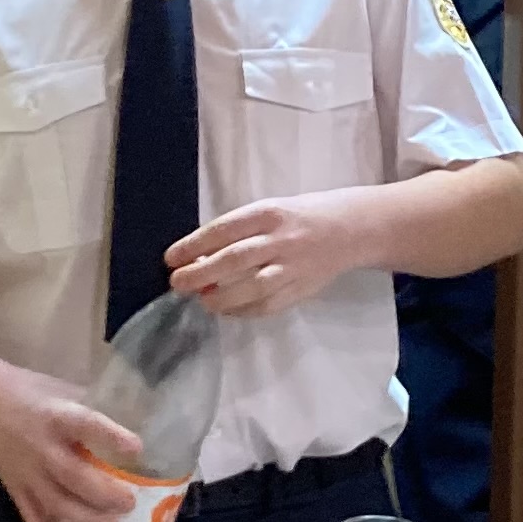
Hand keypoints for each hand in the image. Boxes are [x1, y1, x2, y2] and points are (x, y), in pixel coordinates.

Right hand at [0, 366, 140, 521]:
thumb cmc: (26, 390)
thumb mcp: (60, 388)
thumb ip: (89, 407)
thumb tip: (129, 421)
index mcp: (56, 415)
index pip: (86, 425)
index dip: (111, 437)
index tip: (137, 449)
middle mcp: (41, 446)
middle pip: (73, 476)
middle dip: (104, 494)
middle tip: (129, 503)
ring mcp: (26, 471)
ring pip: (56, 503)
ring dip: (85, 519)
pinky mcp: (15, 488)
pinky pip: (33, 516)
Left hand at [168, 193, 366, 316]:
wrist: (351, 228)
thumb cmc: (301, 216)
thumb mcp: (272, 211)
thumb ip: (241, 231)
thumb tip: (199, 256)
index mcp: (270, 212)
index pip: (225, 229)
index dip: (194, 244)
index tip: (171, 257)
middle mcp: (281, 239)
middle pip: (235, 259)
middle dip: (200, 273)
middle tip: (177, 282)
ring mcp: (293, 266)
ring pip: (251, 286)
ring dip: (220, 297)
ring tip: (201, 299)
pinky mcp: (302, 289)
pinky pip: (268, 305)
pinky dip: (243, 311)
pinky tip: (226, 310)